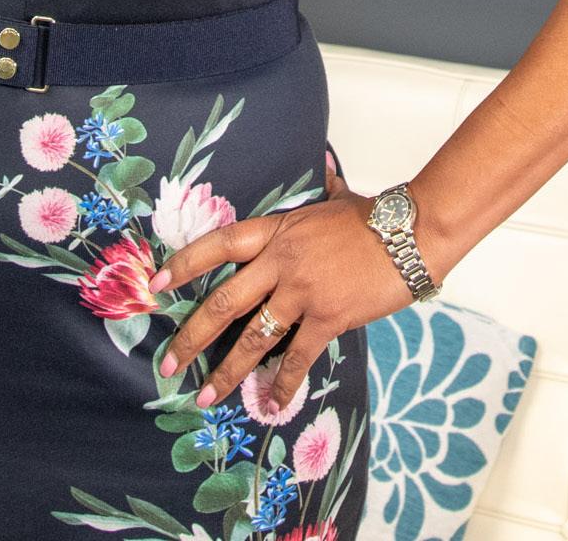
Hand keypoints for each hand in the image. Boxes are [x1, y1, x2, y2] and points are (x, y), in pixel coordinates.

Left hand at [148, 147, 411, 407]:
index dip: (185, 264)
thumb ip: (325, 187)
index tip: (155, 284)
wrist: (412, 234)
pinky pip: (297, 357)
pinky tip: (270, 404)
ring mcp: (303, 292)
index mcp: (278, 231)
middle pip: (223, 302)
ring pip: (253, 337)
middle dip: (191, 337)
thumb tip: (324, 164)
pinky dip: (283, 384)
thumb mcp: (340, 198)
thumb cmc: (377, 217)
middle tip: (168, 364)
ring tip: (205, 397)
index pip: (219, 245)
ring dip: (226, 372)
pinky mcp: (328, 317)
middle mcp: (281, 262)